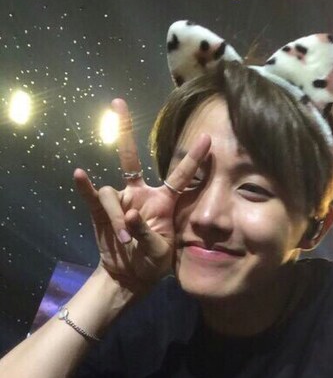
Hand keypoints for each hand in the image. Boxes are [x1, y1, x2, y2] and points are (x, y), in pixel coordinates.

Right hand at [74, 98, 209, 292]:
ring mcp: (119, 201)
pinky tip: (79, 176)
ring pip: (111, 194)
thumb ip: (146, 233)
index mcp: (163, 201)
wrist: (130, 274)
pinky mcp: (99, 212)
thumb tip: (131, 214)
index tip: (208, 138)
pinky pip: (92, 196)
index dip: (194, 158)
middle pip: (130, 158)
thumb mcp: (158, 252)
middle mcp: (140, 194)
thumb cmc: (152, 263)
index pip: (181, 175)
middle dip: (125, 131)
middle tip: (118, 103)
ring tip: (124, 239)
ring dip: (115, 216)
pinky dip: (85, 187)